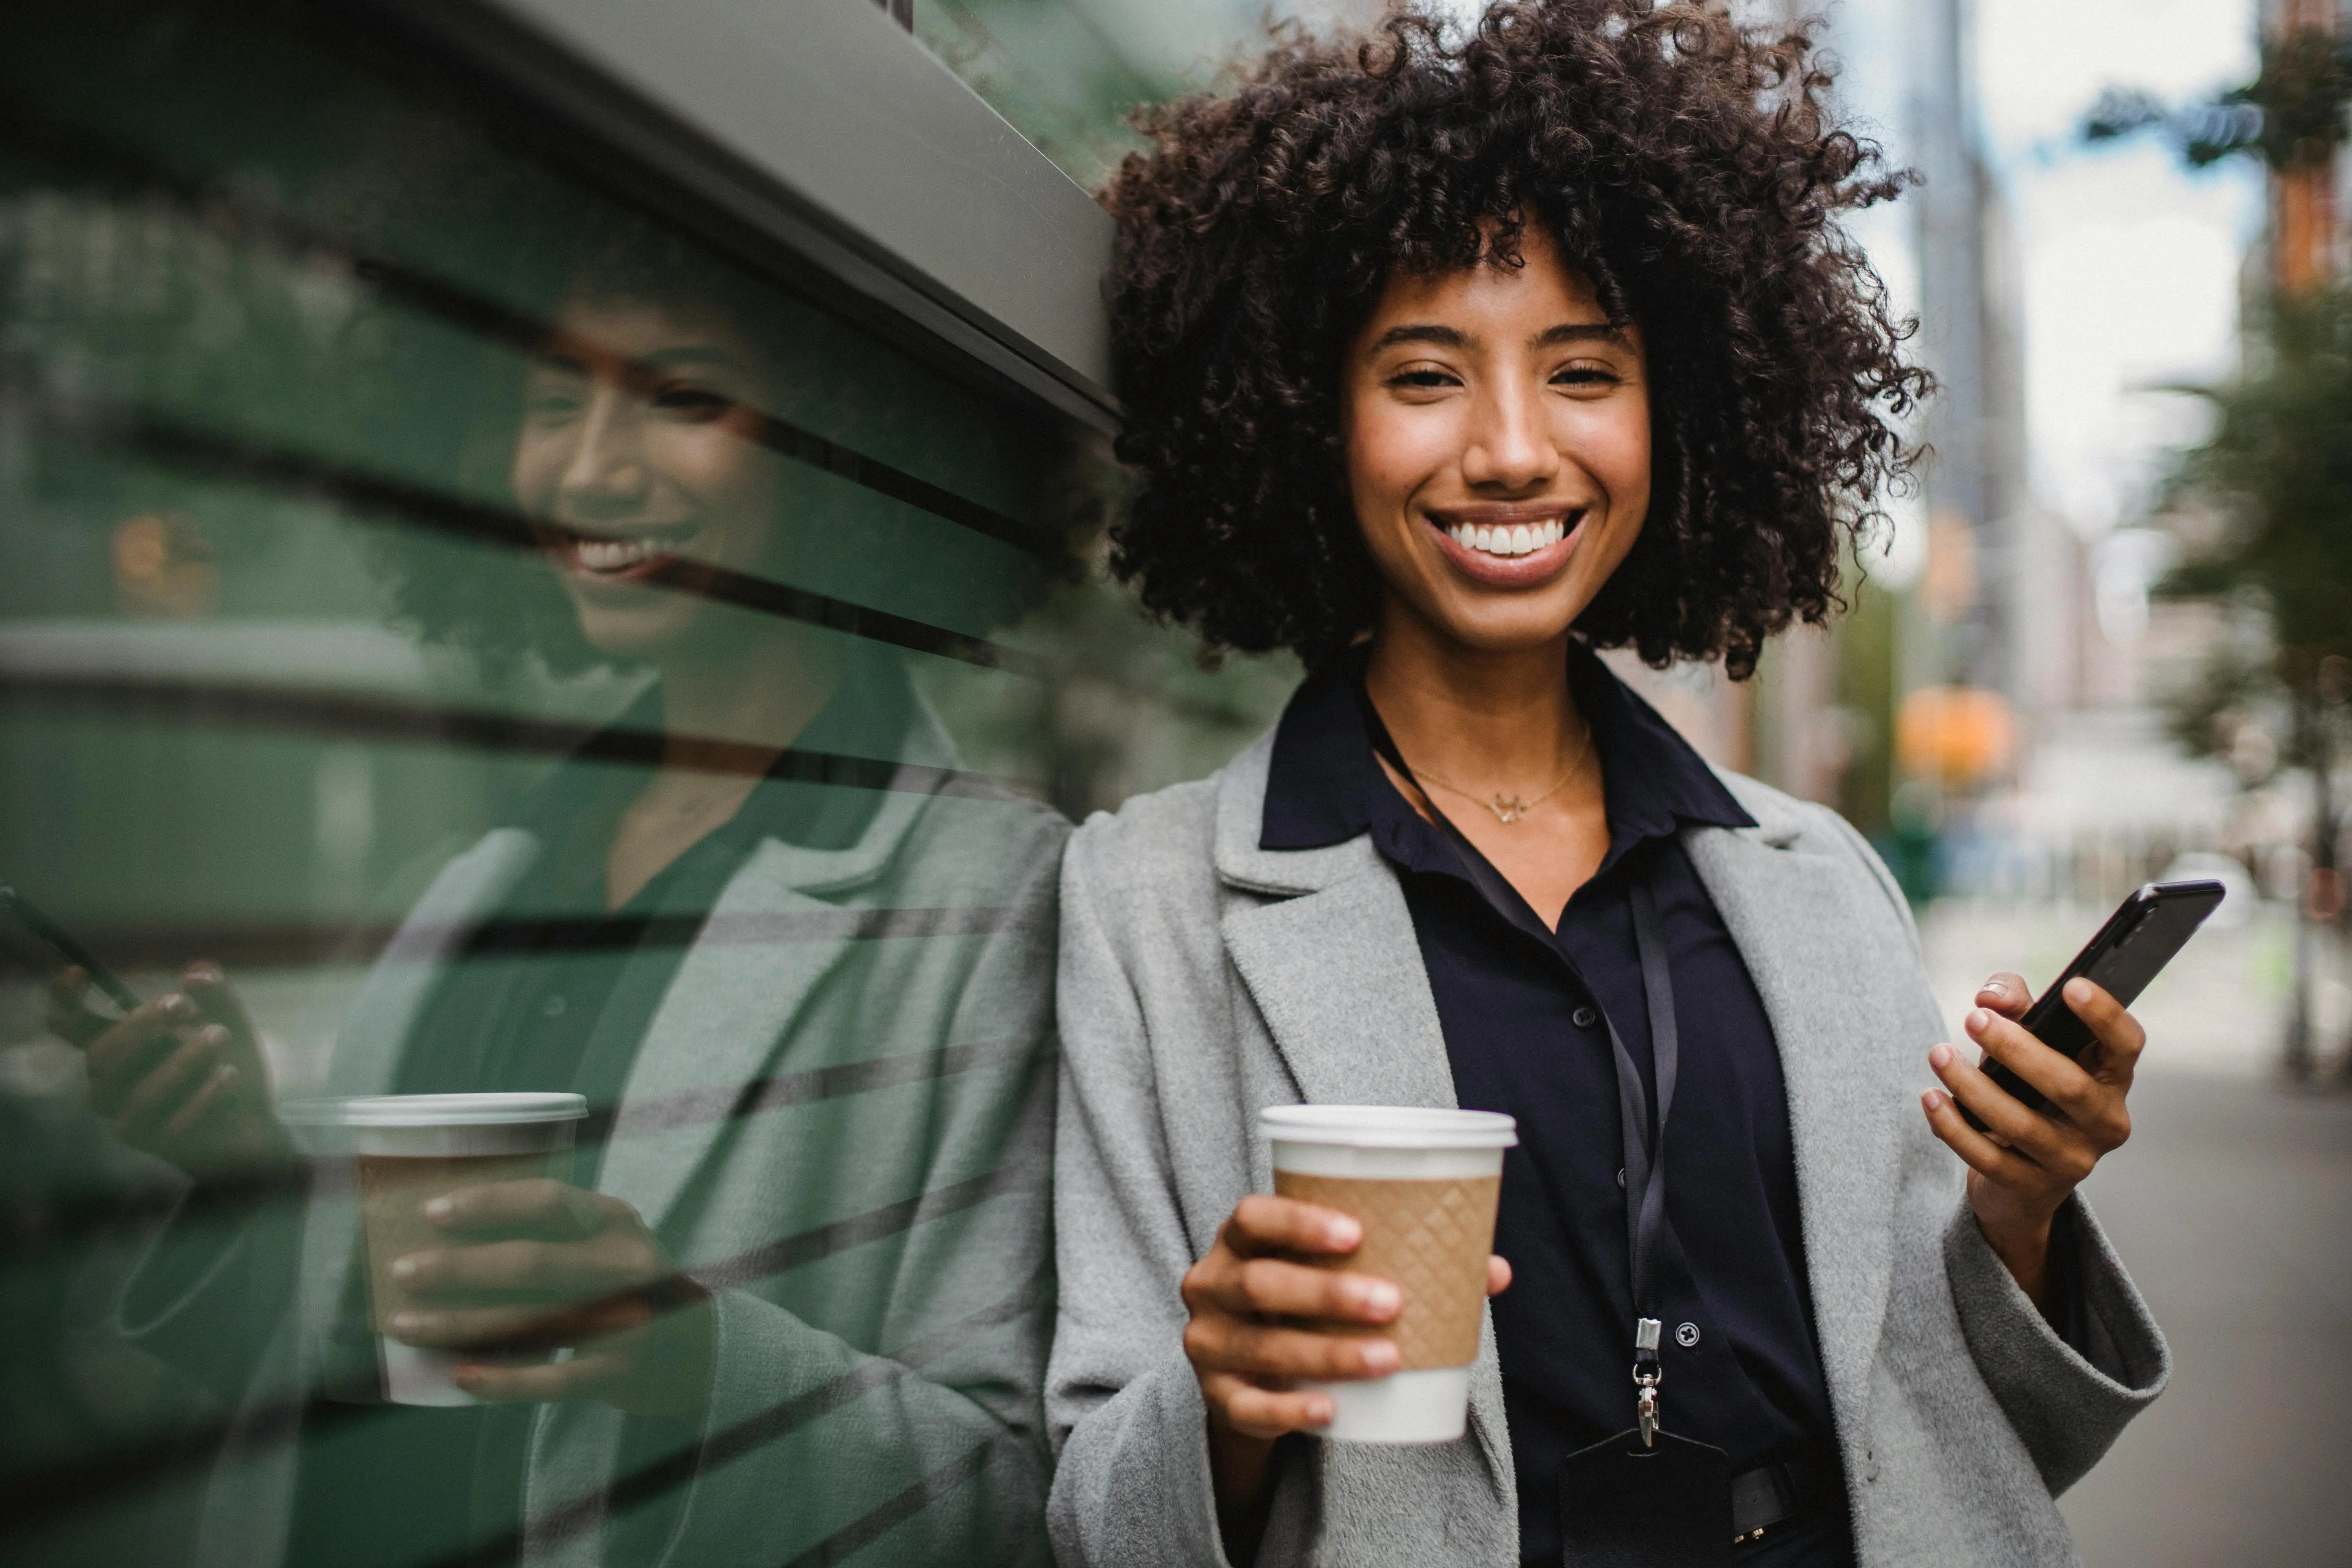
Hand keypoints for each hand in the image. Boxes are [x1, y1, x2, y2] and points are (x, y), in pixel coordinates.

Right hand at [49, 963, 289, 1180]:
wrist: (251, 1122)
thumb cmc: (226, 1065)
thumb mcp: (229, 1022)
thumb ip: (216, 996)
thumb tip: (196, 974)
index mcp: (116, 1046)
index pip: (68, 1024)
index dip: (63, 1000)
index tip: (79, 973)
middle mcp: (109, 1082)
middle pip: (99, 1054)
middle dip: (139, 1025)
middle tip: (183, 1006)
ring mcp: (125, 1117)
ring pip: (138, 1092)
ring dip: (182, 1060)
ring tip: (220, 1036)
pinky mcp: (152, 1144)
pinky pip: (171, 1122)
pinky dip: (203, 1094)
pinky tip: (228, 1074)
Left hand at [383, 1178, 714, 1417]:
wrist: (696, 1350)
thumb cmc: (622, 1287)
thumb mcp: (604, 1244)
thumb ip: (551, 1236)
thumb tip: (445, 1236)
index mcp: (616, 1222)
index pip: (548, 1202)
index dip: (488, 1204)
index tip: (431, 1212)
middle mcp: (625, 1265)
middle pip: (530, 1263)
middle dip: (457, 1267)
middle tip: (401, 1271)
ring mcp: (626, 1320)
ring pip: (529, 1322)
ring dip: (459, 1324)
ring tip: (404, 1324)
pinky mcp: (620, 1371)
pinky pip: (551, 1379)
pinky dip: (502, 1381)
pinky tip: (459, 1376)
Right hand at [1180, 1194, 1510, 1547]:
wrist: (1251, 1370)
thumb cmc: (1306, 1303)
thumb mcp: (1335, 1274)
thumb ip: (1403, 1263)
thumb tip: (1494, 1270)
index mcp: (1238, 1241)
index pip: (1252, 1217)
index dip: (1299, 1221)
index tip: (1358, 1233)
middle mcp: (1210, 1285)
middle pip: (1259, 1284)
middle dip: (1327, 1293)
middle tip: (1392, 1302)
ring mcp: (1207, 1343)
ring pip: (1261, 1349)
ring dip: (1327, 1353)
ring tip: (1387, 1358)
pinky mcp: (1216, 1396)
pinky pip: (1248, 1407)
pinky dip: (1290, 1409)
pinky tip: (1331, 1408)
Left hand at [1920, 973, 2141, 1307]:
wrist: (2017, 1175)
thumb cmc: (2026, 1089)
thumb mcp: (2025, 1041)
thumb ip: (2014, 1005)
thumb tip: (1990, 997)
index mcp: (2111, 1078)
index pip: (2126, 1045)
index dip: (2106, 1015)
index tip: (2071, 987)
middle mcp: (2104, 1122)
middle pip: (2069, 1086)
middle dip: (2016, 1049)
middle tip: (1973, 1019)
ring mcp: (2073, 1160)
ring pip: (2023, 1125)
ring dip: (1973, 1086)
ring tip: (1938, 1054)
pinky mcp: (2033, 1188)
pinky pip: (1988, 1159)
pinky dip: (1954, 1127)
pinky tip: (1931, 1099)